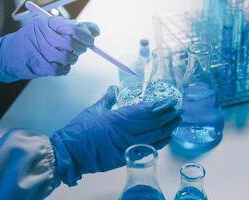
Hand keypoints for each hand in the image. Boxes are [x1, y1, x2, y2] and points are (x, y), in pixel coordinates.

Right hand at [0, 16, 98, 81]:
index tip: (91, 39)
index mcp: (48, 23)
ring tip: (66, 56)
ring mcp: (41, 51)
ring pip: (69, 58)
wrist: (11, 54)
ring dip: (72, 59)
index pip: (74, 28)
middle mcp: (44, 35)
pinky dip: (65, 68)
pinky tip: (58, 64)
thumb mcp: (53, 27)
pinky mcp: (42, 67)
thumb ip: (74, 28)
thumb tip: (95, 31)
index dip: (86, 35)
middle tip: (80, 49)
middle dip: (80, 48)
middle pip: (72, 44)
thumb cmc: (36, 39)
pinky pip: (63, 69)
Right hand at [50, 86, 181, 185]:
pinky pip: (147, 148)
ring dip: (167, 128)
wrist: (70, 153)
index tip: (170, 100)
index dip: (160, 106)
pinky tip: (167, 137)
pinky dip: (159, 142)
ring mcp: (127, 146)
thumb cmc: (79, 131)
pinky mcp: (126, 156)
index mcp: (118, 118)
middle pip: (153, 123)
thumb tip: (114, 88)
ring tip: (177, 120)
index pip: (145, 111)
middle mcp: (126, 132)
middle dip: (168, 115)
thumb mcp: (93, 110)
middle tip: (179, 108)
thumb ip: (107, 98)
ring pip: (154, 136)